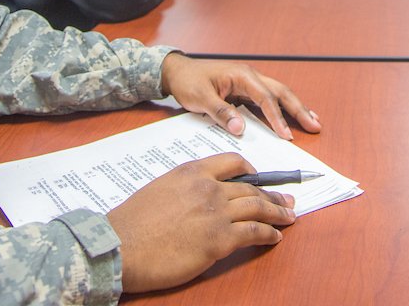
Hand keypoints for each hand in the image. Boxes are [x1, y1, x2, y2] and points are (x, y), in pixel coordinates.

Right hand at [108, 153, 296, 292]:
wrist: (121, 245)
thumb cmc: (132, 223)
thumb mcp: (160, 189)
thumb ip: (185, 188)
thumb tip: (199, 199)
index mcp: (192, 172)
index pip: (231, 162)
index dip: (250, 171)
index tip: (258, 177)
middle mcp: (208, 188)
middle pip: (250, 188)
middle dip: (271, 195)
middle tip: (286, 200)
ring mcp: (216, 213)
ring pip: (258, 208)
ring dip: (277, 213)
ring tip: (288, 217)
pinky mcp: (219, 240)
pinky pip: (254, 233)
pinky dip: (269, 234)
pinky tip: (275, 237)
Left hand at [159, 53, 321, 139]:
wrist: (177, 72)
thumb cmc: (188, 81)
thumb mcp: (200, 97)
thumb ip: (220, 112)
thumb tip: (239, 128)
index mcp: (241, 75)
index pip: (265, 98)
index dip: (277, 117)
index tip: (286, 135)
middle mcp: (249, 77)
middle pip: (280, 92)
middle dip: (299, 109)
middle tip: (315, 126)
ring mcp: (249, 83)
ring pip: (278, 95)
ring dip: (295, 108)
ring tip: (313, 121)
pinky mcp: (245, 91)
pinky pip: (268, 100)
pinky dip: (282, 109)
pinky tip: (292, 118)